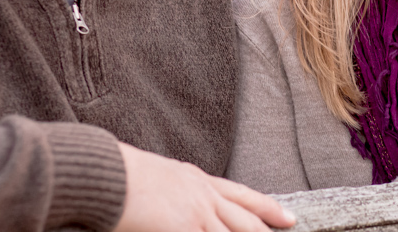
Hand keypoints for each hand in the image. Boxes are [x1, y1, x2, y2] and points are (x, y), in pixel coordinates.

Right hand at [114, 142, 296, 231]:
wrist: (105, 173)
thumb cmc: (119, 175)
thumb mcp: (158, 179)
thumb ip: (176, 192)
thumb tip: (177, 207)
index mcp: (197, 179)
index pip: (242, 195)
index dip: (268, 207)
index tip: (288, 217)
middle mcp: (203, 194)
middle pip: (247, 219)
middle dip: (269, 231)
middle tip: (292, 231)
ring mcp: (197, 213)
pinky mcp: (184, 228)